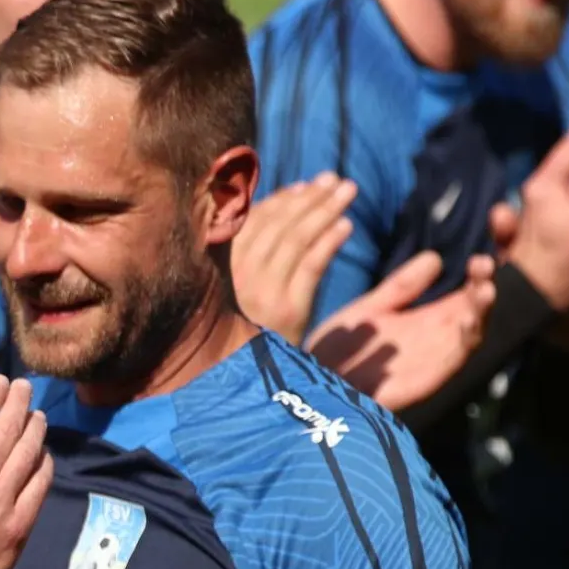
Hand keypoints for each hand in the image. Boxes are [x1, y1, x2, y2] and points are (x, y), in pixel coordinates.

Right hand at [0, 376, 51, 568]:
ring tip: (36, 414)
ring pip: (27, 454)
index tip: (0, 382)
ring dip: (34, 428)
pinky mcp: (18, 528)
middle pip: (6, 430)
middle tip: (24, 388)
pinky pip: (38, 484)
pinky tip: (41, 451)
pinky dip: (43, 462)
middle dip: (18, 402)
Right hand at [231, 173, 357, 341]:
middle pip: (276, 225)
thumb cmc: (243, 340)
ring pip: (295, 239)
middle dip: (308, 198)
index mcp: (220, 272)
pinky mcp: (288, 311)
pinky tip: (346, 226)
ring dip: (324, 210)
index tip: (304, 187)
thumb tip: (275, 212)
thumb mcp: (237, 298)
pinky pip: (311, 267)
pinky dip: (328, 242)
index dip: (280, 201)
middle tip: (333, 180)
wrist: (247, 388)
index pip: (252, 223)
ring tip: (348, 191)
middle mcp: (237, 279)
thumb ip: (249, 261)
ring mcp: (262, 294)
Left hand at [309, 253, 496, 408]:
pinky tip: (466, 319)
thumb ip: (401, 287)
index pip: (473, 283)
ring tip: (485, 286)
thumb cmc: (342, 351)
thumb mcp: (372, 309)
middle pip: (480, 303)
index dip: (487, 258)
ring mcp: (436, 357)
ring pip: (474, 331)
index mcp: (433, 315)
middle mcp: (441, 335)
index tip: (496, 222)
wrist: (315, 386)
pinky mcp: (426, 380)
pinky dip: (465, 341)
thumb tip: (436, 257)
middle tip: (486, 257)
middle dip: (490, 279)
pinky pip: (453, 360)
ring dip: (482, 309)